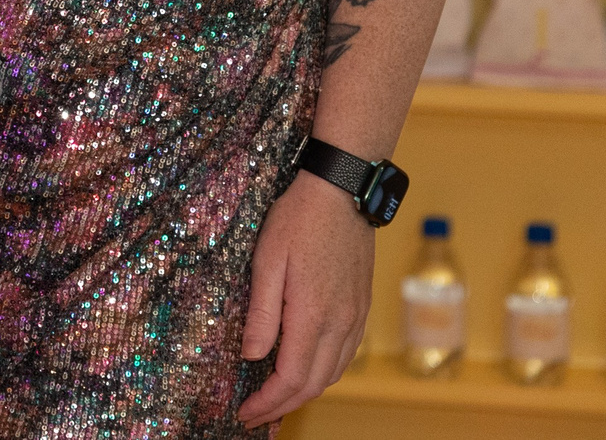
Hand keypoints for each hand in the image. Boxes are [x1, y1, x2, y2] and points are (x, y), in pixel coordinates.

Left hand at [237, 172, 372, 425]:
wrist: (342, 191)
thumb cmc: (298, 220)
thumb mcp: (267, 262)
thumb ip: (262, 314)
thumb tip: (250, 356)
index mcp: (313, 316)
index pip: (291, 379)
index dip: (267, 402)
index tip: (245, 412)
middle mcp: (340, 324)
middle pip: (314, 384)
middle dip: (283, 406)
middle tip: (255, 414)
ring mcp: (355, 316)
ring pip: (333, 373)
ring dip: (305, 392)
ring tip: (276, 398)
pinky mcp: (361, 306)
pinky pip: (345, 355)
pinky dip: (324, 372)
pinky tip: (306, 368)